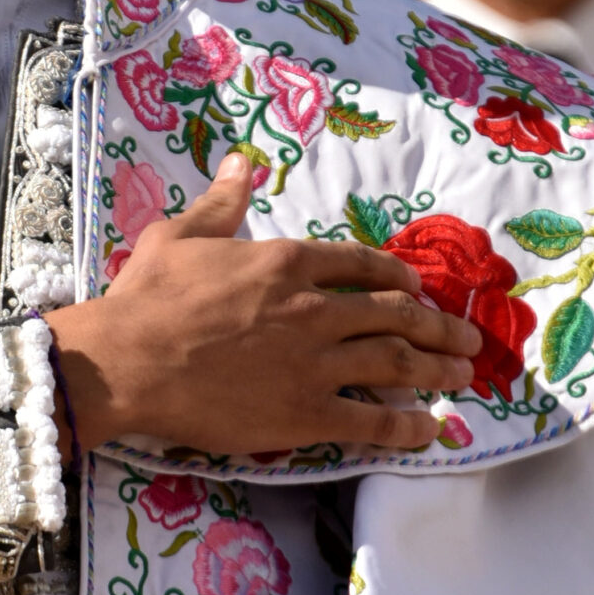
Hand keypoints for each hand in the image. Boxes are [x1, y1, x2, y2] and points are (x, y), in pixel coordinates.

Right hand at [47, 151, 481, 457]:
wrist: (127, 360)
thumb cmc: (145, 297)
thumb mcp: (180, 235)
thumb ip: (221, 204)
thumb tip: (241, 164)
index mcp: (286, 262)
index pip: (360, 265)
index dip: (396, 278)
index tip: (416, 289)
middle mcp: (313, 309)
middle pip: (394, 315)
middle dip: (438, 326)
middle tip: (467, 339)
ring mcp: (313, 363)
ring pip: (394, 363)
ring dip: (436, 369)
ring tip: (463, 375)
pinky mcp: (304, 413)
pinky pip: (369, 421)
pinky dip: (406, 427)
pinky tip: (430, 430)